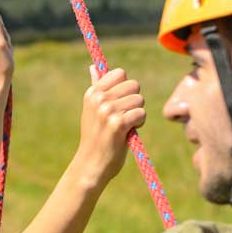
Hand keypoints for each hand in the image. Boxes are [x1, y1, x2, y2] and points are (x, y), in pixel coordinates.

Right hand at [72, 66, 145, 186]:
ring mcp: (107, 111)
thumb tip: (94, 68)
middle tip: (124, 116)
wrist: (91, 164)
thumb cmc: (96, 138)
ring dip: (137, 114)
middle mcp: (98, 99)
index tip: (119, 102)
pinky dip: (139, 123)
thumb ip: (96, 88)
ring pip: (139, 100)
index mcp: (92, 93)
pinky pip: (141, 113)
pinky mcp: (117, 124)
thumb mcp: (92, 111)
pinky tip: (128, 132)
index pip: (120, 73)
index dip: (126, 88)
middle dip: (134, 101)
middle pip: (134, 85)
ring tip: (125, 126)